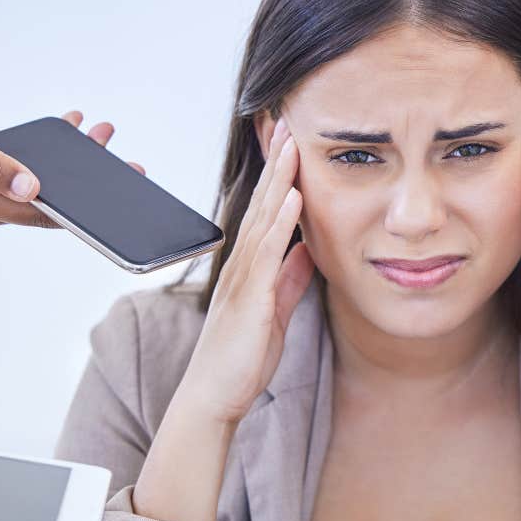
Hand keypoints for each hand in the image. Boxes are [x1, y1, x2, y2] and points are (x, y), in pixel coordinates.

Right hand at [0, 89, 144, 231]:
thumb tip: (32, 186)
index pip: (42, 216)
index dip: (81, 211)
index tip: (117, 200)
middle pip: (50, 204)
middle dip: (88, 182)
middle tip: (128, 164)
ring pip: (42, 186)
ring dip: (72, 162)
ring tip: (102, 133)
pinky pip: (27, 173)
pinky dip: (49, 153)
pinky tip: (71, 128)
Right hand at [184, 116, 314, 423]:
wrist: (214, 397)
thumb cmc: (241, 359)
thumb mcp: (274, 310)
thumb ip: (289, 279)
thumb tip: (307, 251)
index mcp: (249, 268)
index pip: (266, 213)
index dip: (280, 177)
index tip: (292, 144)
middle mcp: (241, 266)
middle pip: (262, 204)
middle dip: (276, 164)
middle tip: (288, 123)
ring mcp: (242, 279)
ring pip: (263, 218)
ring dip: (279, 180)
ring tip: (292, 144)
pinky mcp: (249, 298)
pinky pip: (265, 253)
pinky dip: (281, 222)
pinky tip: (293, 197)